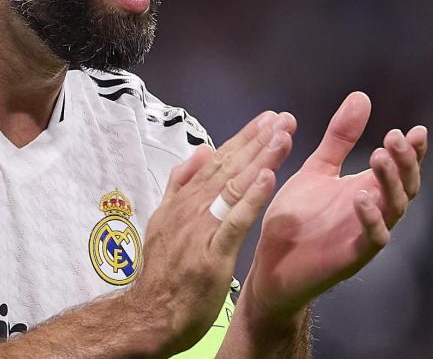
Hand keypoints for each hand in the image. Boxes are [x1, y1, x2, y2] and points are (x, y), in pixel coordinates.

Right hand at [130, 111, 293, 352]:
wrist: (150, 313)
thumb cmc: (163, 272)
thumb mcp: (163, 220)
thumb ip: (180, 185)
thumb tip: (200, 151)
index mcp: (183, 201)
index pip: (216, 162)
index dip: (243, 139)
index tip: (266, 120)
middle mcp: (191, 209)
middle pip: (227, 168)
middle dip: (256, 141)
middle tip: (282, 118)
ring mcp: (201, 230)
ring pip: (233, 187)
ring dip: (258, 159)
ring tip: (281, 136)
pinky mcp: (212, 254)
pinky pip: (234, 222)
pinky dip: (250, 199)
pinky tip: (268, 178)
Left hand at [242, 92, 427, 319]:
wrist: (272, 262)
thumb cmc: (298, 216)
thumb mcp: (318, 169)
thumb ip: (339, 137)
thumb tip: (362, 96)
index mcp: (368, 189)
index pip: (400, 168)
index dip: (413, 151)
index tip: (417, 131)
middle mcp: (374, 211)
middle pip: (405, 186)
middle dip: (404, 162)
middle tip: (394, 138)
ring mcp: (365, 235)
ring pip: (393, 210)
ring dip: (389, 183)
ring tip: (378, 157)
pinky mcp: (351, 257)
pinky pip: (371, 239)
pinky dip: (370, 219)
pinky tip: (362, 198)